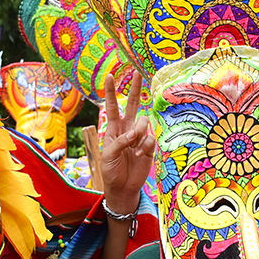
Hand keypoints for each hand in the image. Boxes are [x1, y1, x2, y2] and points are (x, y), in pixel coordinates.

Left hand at [100, 73, 154, 214]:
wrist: (123, 186)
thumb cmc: (111, 170)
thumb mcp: (108, 155)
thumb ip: (120, 141)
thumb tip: (134, 133)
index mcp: (114, 127)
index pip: (113, 105)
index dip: (112, 91)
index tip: (110, 76)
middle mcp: (128, 128)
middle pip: (133, 104)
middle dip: (135, 88)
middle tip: (137, 72)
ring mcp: (140, 136)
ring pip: (144, 121)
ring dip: (139, 132)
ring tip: (133, 146)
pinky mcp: (149, 146)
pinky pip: (150, 139)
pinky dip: (144, 147)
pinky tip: (138, 156)